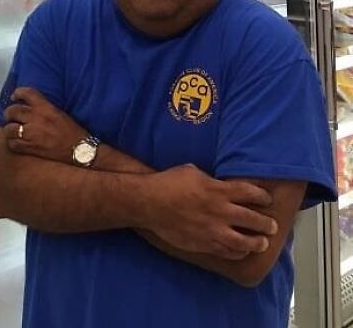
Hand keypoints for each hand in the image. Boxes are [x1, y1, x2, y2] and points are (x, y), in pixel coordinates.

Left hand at [3, 87, 86, 163]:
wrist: (79, 150)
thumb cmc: (71, 131)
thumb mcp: (58, 112)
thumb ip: (43, 107)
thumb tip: (29, 105)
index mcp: (45, 107)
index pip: (26, 93)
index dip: (17, 93)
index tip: (14, 97)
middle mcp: (36, 118)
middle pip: (13, 110)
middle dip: (9, 113)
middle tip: (10, 116)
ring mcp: (32, 133)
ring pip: (10, 128)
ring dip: (9, 129)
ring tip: (12, 130)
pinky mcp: (31, 148)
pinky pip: (13, 144)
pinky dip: (12, 143)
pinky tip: (16, 142)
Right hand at [144, 164, 276, 259]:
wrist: (150, 203)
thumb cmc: (169, 182)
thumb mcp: (193, 171)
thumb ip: (211, 179)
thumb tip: (219, 184)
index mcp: (218, 190)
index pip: (250, 193)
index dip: (262, 197)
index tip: (267, 199)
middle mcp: (220, 211)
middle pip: (253, 219)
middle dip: (266, 223)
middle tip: (273, 225)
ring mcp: (213, 230)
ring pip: (245, 242)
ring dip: (257, 243)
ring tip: (262, 242)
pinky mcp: (205, 244)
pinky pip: (228, 252)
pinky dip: (238, 252)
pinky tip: (241, 251)